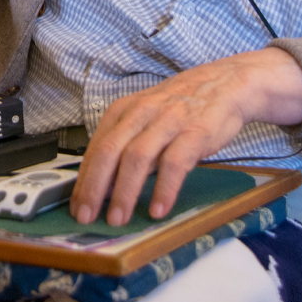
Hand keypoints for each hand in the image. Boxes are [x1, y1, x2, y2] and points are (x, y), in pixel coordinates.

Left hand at [70, 48, 301, 226]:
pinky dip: (164, 188)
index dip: (83, 179)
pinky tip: (158, 209)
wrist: (225, 84)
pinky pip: (174, 163)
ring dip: (125, 191)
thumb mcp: (144, 118)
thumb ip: (125, 145)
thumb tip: (102, 185)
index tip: (76, 206)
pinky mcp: (195, 132)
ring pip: (137, 157)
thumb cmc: (180, 106)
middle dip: (94, 187)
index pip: (95, 148)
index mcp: (123, 111)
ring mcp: (167, 121)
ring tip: (118, 218)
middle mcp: (141, 114)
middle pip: (109, 152)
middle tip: (87, 216)